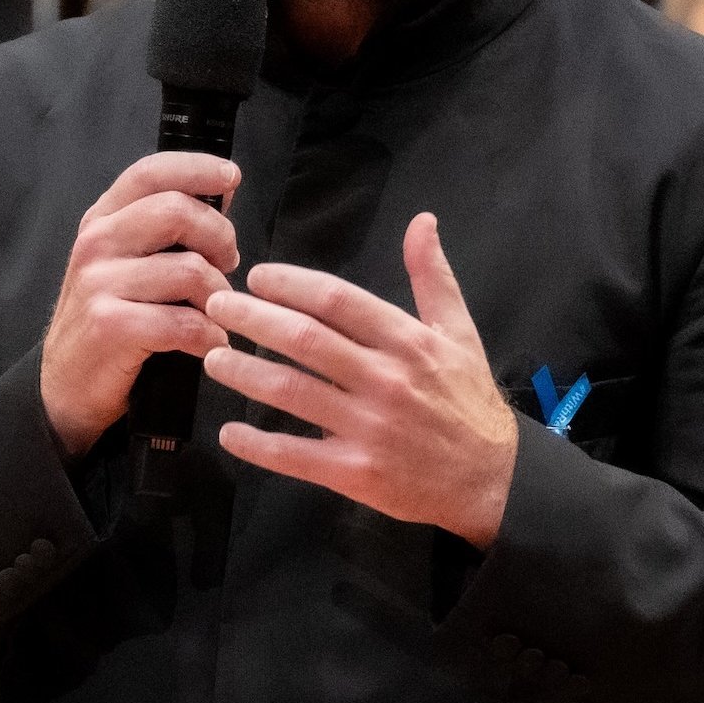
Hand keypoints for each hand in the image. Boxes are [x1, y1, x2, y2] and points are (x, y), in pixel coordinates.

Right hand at [40, 150, 243, 457]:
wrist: (66, 385)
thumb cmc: (110, 318)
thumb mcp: (127, 262)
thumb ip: (168, 227)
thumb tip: (223, 191)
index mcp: (102, 219)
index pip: (151, 172)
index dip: (196, 168)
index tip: (231, 177)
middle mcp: (96, 243)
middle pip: (178, 212)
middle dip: (221, 238)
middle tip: (228, 265)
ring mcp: (99, 283)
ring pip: (191, 271)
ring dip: (220, 297)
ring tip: (217, 314)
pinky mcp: (110, 325)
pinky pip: (185, 323)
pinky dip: (210, 337)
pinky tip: (210, 345)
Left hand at [206, 212, 522, 549]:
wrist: (490, 481)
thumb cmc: (469, 402)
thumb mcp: (460, 334)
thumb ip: (433, 277)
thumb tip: (422, 221)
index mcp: (408, 341)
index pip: (339, 301)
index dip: (291, 284)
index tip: (257, 276)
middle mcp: (386, 380)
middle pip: (306, 340)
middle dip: (254, 319)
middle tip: (217, 306)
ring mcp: (370, 428)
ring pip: (294, 393)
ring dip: (246, 373)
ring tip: (213, 357)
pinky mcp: (357, 473)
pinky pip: (297, 456)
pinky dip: (259, 445)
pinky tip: (230, 433)